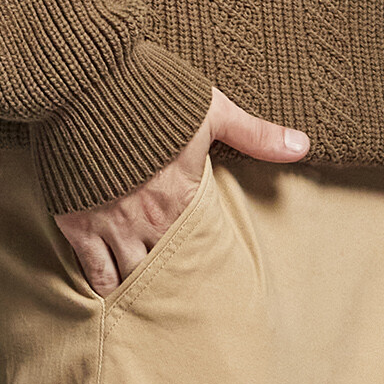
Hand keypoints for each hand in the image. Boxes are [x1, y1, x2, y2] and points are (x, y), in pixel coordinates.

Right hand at [54, 87, 309, 296]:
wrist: (85, 82)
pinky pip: (94, 272)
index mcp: (183, 200)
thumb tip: (304, 144)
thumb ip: (255, 133)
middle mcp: (149, 222)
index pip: (199, 248)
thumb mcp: (210, 108)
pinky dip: (103, 286)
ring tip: (149, 301)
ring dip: (141, 288)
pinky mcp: (78, 226)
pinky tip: (111, 294)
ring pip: (131, 278)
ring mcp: (111, 227)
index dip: (202, 262)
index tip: (205, 273)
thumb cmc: (149, 90)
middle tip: (179, 298)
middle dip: (172, 282)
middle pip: (166, 270)